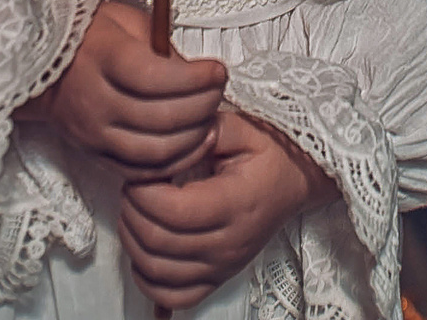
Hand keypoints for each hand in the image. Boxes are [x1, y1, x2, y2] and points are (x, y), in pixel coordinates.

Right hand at [24, 0, 225, 180]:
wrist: (42, 68)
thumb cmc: (91, 36)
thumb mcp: (125, 20)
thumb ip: (161, 44)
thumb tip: (196, 74)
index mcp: (103, 58)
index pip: (155, 78)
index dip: (195, 79)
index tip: (218, 70)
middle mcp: (95, 101)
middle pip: (161, 118)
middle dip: (203, 106)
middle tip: (218, 91)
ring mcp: (94, 134)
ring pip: (156, 152)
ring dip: (194, 138)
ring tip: (210, 118)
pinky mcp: (95, 156)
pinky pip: (142, 172)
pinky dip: (175, 163)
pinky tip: (194, 144)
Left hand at [119, 108, 338, 309]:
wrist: (295, 182)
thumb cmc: (267, 156)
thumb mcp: (242, 129)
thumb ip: (206, 130)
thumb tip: (173, 138)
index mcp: (235, 204)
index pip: (171, 210)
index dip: (142, 192)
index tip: (139, 172)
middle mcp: (229, 243)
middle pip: (158, 242)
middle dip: (131, 211)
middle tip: (132, 188)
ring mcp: (223, 265)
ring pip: (157, 272)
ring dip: (133, 242)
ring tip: (136, 212)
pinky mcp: (218, 278)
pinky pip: (173, 297)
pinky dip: (148, 280)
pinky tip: (144, 252)